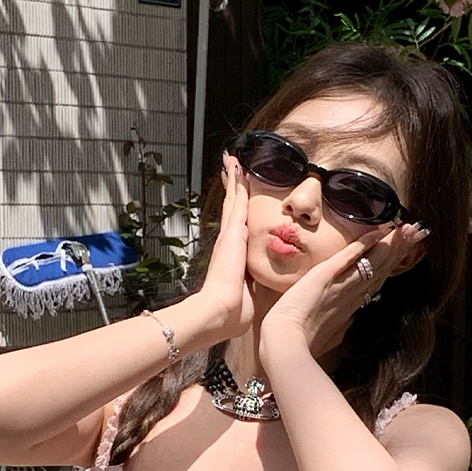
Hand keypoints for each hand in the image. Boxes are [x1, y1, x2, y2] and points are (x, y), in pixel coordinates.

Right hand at [188, 156, 254, 345]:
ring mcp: (229, 235)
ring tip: (231, 159)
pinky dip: (237, 184)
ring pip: (233, 200)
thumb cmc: (233, 311)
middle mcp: (229, 242)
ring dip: (233, 180)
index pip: (236, 227)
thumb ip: (249, 289)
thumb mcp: (245, 295)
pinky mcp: (233, 232)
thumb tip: (252, 294)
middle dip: (232, 188)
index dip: (236, 210)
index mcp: (233, 256)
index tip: (236, 195)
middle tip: (229, 167)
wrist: (220, 311)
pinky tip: (237, 167)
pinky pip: (237, 201)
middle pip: (231, 208)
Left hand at [257, 221, 428, 367]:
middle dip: (401, 249)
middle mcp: (351, 294)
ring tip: (408, 229)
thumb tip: (348, 317)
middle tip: (418, 232)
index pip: (377, 279)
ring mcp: (341, 286)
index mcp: (350, 304)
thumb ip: (338, 319)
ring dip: (392, 245)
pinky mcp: (325, 277)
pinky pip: (348, 257)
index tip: (407, 251)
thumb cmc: (299, 340)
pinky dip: (363, 244)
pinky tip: (378, 232)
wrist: (286, 344)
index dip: (393, 264)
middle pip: (382, 268)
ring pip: (373, 262)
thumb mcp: (326, 329)